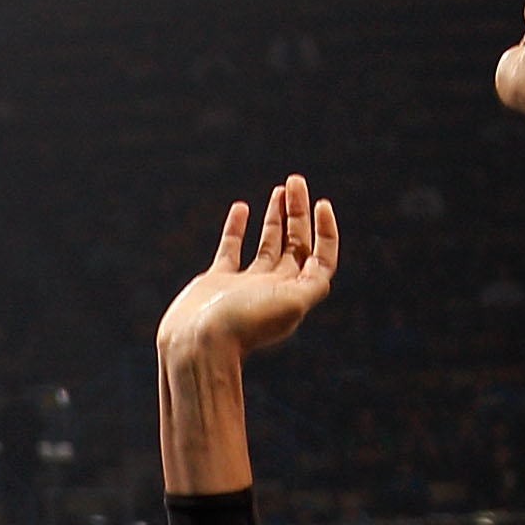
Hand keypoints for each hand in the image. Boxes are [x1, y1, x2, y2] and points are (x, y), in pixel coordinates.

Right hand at [155, 176, 338, 366]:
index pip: (320, 258)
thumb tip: (322, 260)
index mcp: (294, 294)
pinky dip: (237, 228)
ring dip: (276, 217)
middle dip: (298, 213)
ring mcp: (245, 286)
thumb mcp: (293, 303)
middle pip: (295, 245)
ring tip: (280, 189)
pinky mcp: (218, 282)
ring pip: (268, 245)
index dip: (326, 231)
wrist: (199, 343)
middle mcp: (273, 289)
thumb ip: (314, 281)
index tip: (320, 204)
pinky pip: (231, 249)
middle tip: (295, 182)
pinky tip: (242, 208)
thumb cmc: (244, 325)